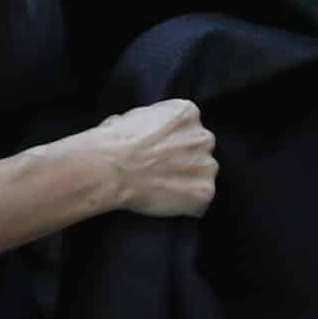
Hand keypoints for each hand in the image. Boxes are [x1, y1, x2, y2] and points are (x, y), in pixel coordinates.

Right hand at [88, 99, 218, 217]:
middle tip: (159, 172)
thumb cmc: (113, 143)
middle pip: (200, 151)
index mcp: (187, 113)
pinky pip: (199, 202)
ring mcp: (207, 165)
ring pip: (202, 176)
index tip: (159, 153)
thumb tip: (153, 131)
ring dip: (186, 183)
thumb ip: (157, 123)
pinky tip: (164, 200)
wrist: (110, 169)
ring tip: (160, 187)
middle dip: (184, 161)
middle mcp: (203, 136)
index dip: (172, 143)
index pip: (189, 129)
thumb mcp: (136, 116)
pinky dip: (185, 205)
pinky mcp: (204, 192)